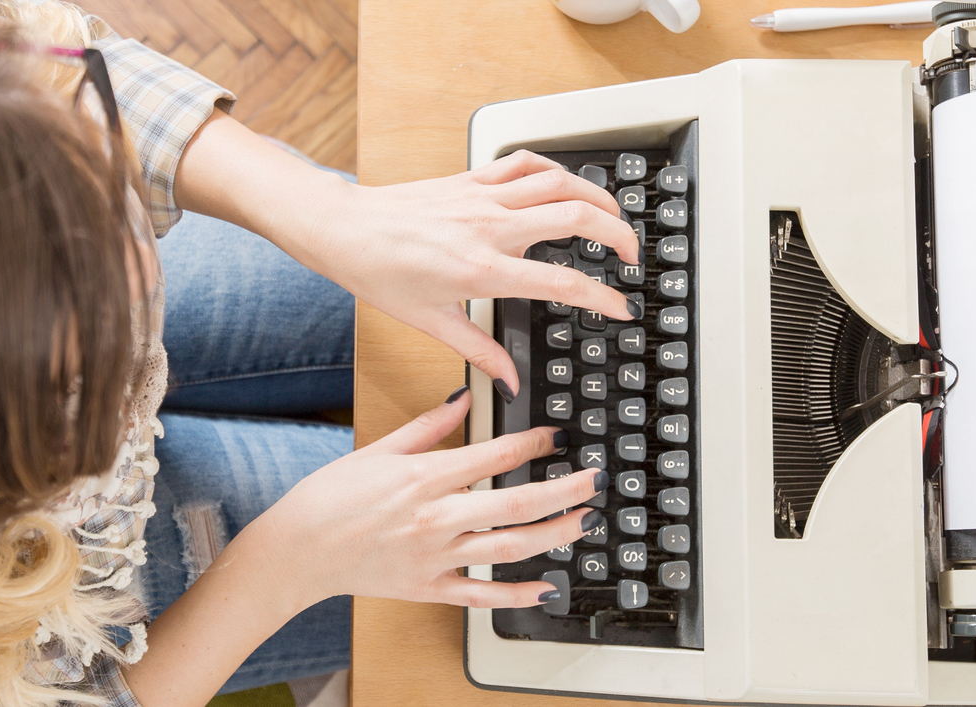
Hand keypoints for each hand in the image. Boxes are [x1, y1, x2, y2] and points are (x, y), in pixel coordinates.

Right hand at [225, 388, 603, 608]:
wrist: (297, 550)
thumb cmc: (328, 499)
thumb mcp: (378, 450)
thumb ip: (427, 427)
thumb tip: (463, 398)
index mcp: (424, 478)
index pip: (495, 456)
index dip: (535, 444)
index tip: (557, 438)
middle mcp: (435, 518)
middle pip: (515, 504)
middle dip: (563, 492)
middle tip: (591, 481)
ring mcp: (435, 557)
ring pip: (508, 548)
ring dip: (553, 535)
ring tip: (582, 523)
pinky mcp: (429, 586)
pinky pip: (481, 594)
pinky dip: (516, 593)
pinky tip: (546, 586)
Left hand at [280, 151, 639, 396]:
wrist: (345, 230)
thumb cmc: (380, 273)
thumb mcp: (432, 323)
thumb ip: (480, 352)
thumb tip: (508, 382)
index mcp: (482, 270)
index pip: (561, 283)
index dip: (602, 297)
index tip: (620, 307)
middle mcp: (489, 228)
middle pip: (576, 218)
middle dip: (618, 234)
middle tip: (631, 255)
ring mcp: (482, 197)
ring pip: (559, 182)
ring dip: (596, 197)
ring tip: (612, 217)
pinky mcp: (471, 178)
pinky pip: (525, 163)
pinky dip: (554, 169)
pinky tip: (564, 184)